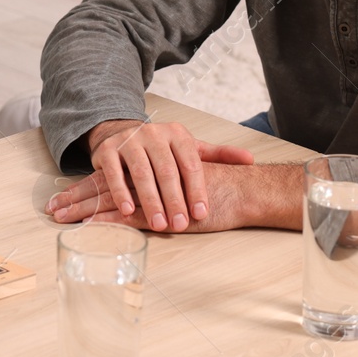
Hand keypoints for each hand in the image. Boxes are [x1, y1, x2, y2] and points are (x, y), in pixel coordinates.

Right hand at [50, 119, 253, 230]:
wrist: (119, 131)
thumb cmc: (160, 148)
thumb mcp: (189, 148)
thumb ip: (219, 155)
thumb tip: (250, 159)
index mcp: (177, 134)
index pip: (190, 164)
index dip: (197, 189)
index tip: (201, 213)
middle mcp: (154, 134)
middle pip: (167, 171)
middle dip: (174, 200)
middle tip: (180, 225)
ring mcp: (129, 141)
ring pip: (142, 173)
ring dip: (151, 201)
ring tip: (159, 224)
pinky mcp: (107, 151)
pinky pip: (114, 174)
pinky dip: (121, 193)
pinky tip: (129, 211)